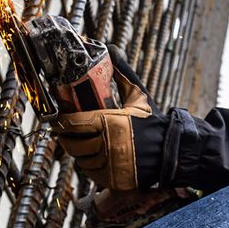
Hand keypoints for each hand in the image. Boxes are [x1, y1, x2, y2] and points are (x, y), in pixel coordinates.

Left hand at [52, 48, 164, 190]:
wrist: (171, 151)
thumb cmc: (153, 123)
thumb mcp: (138, 96)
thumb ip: (121, 73)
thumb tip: (110, 48)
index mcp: (110, 122)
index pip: (74, 123)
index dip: (61, 122)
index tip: (57, 120)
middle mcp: (108, 144)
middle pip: (73, 143)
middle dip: (65, 138)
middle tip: (63, 133)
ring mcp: (109, 164)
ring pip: (80, 159)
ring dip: (77, 153)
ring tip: (79, 145)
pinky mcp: (113, 179)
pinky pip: (90, 173)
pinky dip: (88, 166)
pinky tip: (92, 158)